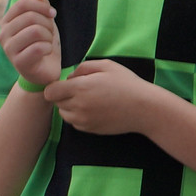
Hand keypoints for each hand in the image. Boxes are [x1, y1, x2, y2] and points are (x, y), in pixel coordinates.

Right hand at [0, 0, 61, 87]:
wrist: (43, 71)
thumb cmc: (42, 44)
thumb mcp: (43, 22)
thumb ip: (40, 7)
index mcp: (6, 22)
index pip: (22, 4)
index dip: (41, 6)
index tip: (52, 14)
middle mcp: (3, 34)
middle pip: (31, 17)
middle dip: (48, 24)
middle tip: (50, 34)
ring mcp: (8, 49)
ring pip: (36, 31)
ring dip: (49, 37)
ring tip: (47, 43)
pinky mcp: (18, 62)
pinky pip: (39, 47)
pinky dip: (49, 49)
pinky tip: (46, 53)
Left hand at [45, 59, 169, 135]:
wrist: (145, 108)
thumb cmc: (127, 84)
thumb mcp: (107, 66)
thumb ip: (83, 68)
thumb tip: (69, 77)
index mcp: (80, 88)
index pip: (50, 92)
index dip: (55, 87)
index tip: (65, 84)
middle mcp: (78, 105)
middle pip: (56, 102)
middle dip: (64, 95)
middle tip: (82, 91)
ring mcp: (83, 120)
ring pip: (64, 113)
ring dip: (70, 107)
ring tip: (89, 100)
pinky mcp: (89, 129)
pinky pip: (74, 122)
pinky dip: (79, 116)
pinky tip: (95, 110)